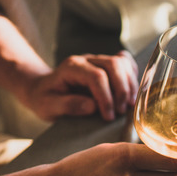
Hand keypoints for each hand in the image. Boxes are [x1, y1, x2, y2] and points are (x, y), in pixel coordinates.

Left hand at [24, 50, 138, 120]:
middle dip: (121, 90)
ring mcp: (98, 60)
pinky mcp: (107, 65)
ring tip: (127, 105)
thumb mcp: (47, 106)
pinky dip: (132, 77)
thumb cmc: (45, 99)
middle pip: (113, 65)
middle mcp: (87, 59)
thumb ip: (67, 105)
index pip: (96, 76)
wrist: (43, 89)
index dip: (106, 97)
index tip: (108, 116)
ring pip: (123, 63)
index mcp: (71, 67)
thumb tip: (92, 106)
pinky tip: (129, 93)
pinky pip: (126, 63)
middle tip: (120, 111)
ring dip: (130, 85)